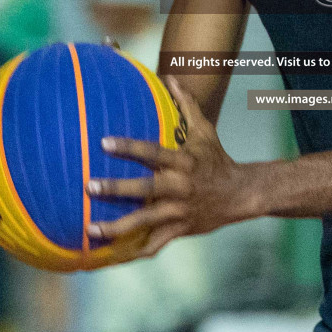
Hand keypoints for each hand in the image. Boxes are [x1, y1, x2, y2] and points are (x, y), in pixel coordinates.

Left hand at [87, 77, 251, 256]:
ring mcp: (180, 211)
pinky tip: (113, 256)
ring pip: (146, 222)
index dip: (129, 147)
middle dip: (117, 189)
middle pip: (146, 189)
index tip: (103, 143)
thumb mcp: (204, 130)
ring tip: (91, 228)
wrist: (241, 194)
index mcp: (184, 161)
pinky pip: (157, 243)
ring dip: (118, 226)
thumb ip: (186, 104)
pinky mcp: (181, 229)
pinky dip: (137, 251)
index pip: (153, 153)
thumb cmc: (216, 159)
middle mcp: (181, 187)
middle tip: (89, 187)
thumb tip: (170, 75)